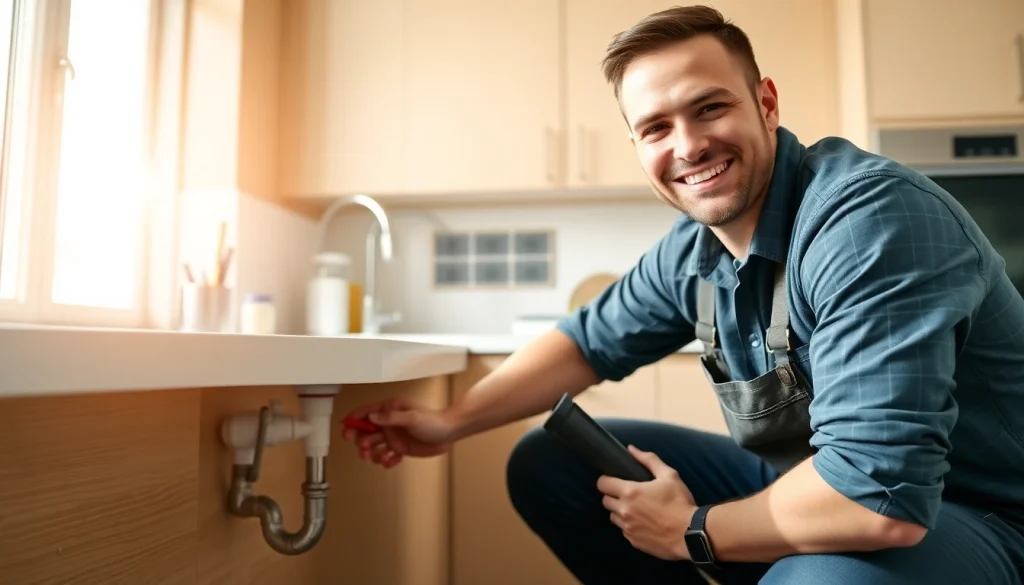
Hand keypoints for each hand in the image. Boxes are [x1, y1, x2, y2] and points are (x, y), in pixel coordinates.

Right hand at [340, 396, 456, 468]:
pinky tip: (393, 460)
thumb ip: (391, 418)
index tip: (346, 433)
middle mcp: (388, 423)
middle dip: (361, 442)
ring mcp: (393, 437)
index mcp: (389, 410)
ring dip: (373, 454)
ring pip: (373, 447)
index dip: (353, 422)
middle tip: (365, 449)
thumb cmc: (432, 421)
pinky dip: (386, 460)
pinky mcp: (400, 449)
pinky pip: (386, 456)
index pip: (365, 413)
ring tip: (381, 457)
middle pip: (365, 432)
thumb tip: (371, 418)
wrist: (449, 434)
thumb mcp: (411, 417)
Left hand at [598, 445, 697, 560]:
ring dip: (620, 512)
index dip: (607, 480)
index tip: (615, 480)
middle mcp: (624, 511)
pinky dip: (630, 526)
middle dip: (613, 496)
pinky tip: (644, 523)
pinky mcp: (634, 542)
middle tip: (627, 494)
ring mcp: (628, 528)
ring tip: (636, 509)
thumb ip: (648, 460)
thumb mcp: (669, 475)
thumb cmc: (680, 502)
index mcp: (630, 492)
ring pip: (613, 517)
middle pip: (605, 501)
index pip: (603, 484)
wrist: (691, 534)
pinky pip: (624, 531)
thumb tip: (631, 449)